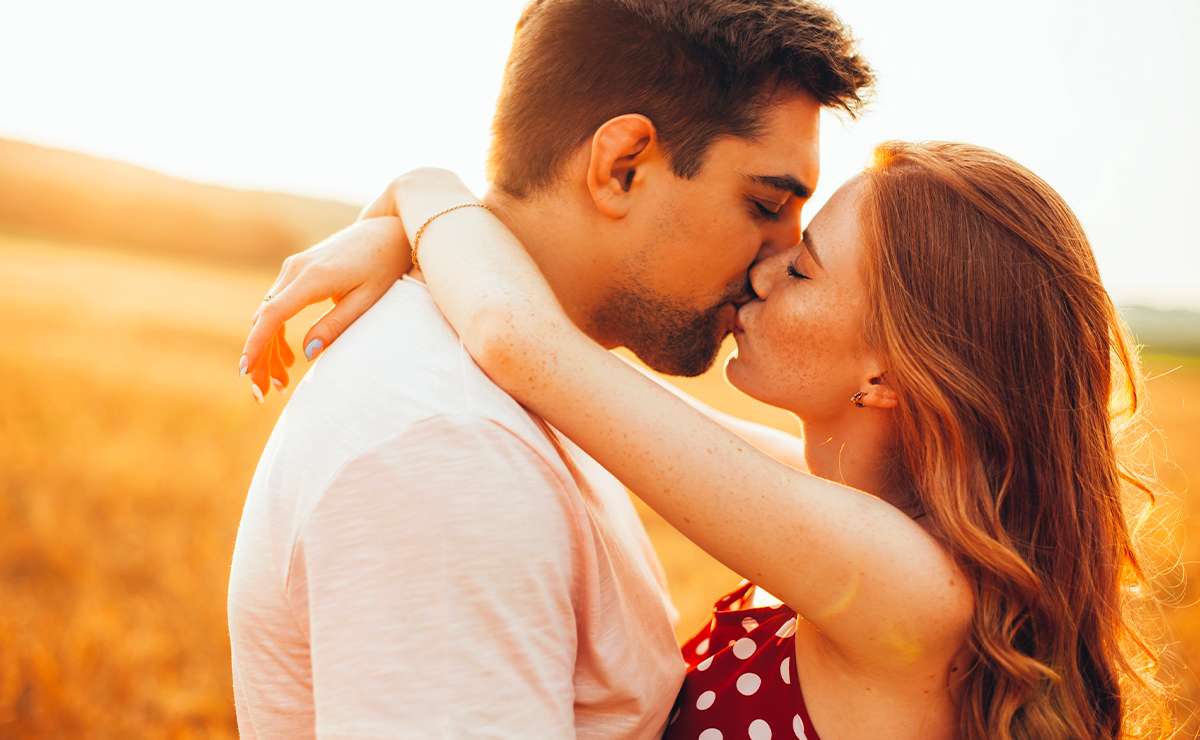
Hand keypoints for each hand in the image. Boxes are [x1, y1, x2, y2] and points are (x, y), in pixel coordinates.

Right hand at [239, 215, 410, 399]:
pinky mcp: (296, 271)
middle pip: (264, 319)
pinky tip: (289, 359)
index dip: (257, 345)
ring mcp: (293, 268)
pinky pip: (278, 306)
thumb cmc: (383, 266)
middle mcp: (295, 270)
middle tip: (263, 394)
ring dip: (268, 349)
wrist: (385, 232)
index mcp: (313, 278)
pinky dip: (277, 333)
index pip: (273, 315)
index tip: (245, 371)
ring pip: (268, 314)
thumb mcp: (366, 299)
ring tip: (279, 383)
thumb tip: (307, 354)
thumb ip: (336, 325)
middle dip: (259, 357)